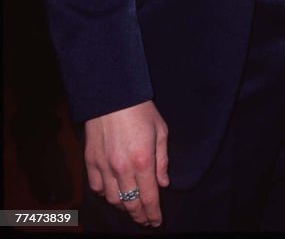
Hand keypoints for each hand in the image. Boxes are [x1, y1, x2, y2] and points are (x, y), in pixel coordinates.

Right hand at [84, 100, 168, 227]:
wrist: (112, 94)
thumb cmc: (140, 109)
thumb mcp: (160, 131)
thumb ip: (162, 160)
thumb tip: (163, 184)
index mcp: (143, 160)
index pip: (149, 198)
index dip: (153, 214)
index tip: (156, 221)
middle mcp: (122, 168)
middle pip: (130, 203)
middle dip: (139, 216)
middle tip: (146, 220)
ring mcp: (104, 166)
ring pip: (112, 200)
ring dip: (123, 207)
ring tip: (131, 206)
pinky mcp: (90, 161)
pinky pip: (97, 187)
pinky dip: (105, 194)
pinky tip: (113, 192)